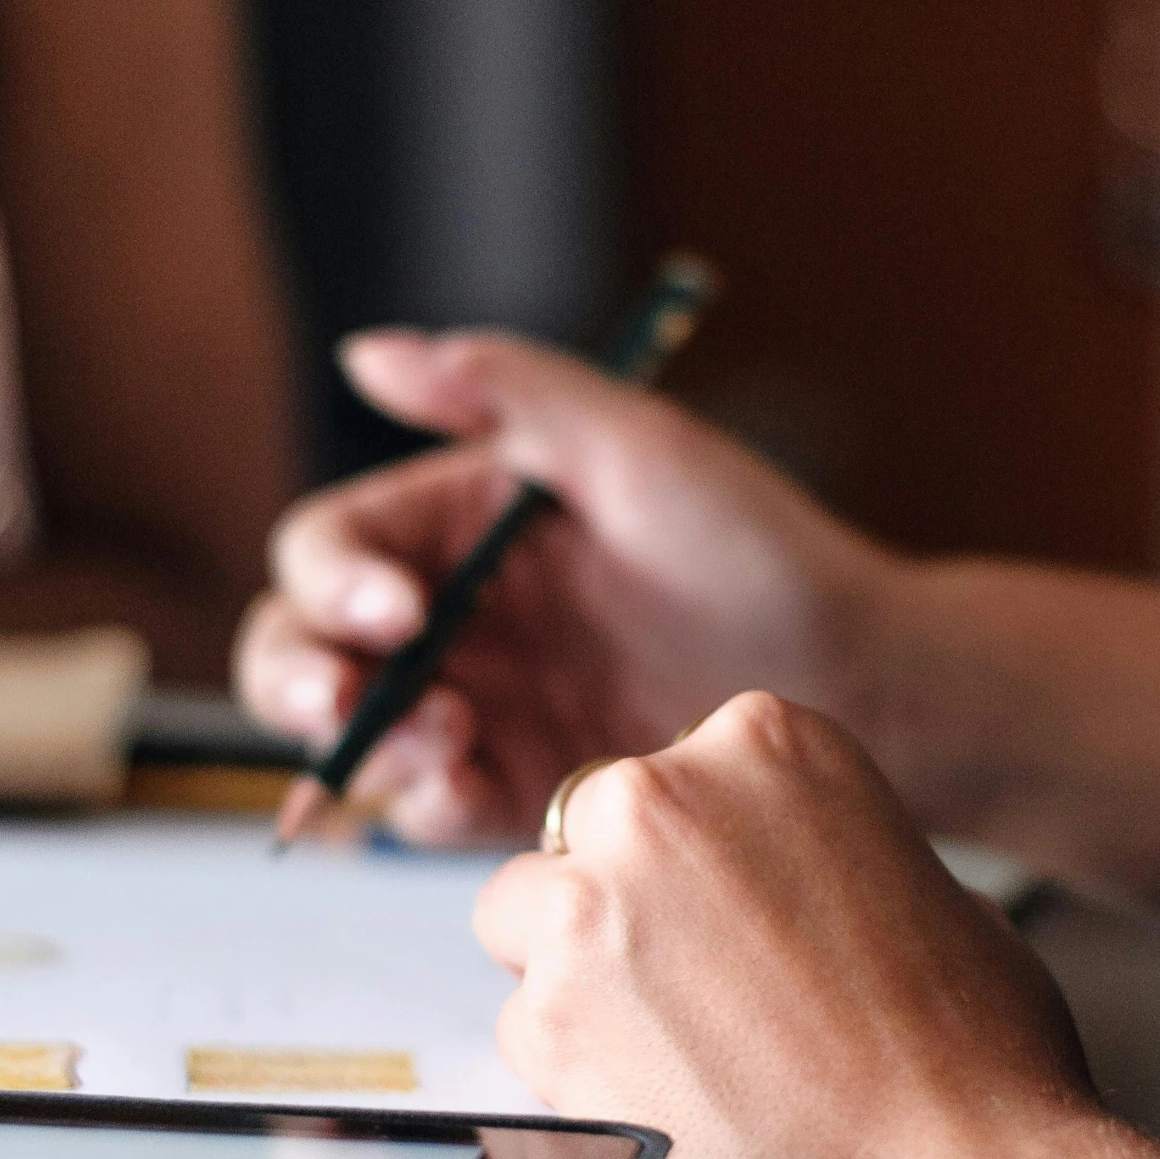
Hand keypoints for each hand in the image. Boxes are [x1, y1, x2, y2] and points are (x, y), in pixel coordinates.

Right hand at [234, 330, 897, 844]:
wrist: (861, 680)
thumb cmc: (758, 548)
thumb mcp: (639, 447)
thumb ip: (509, 392)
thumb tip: (367, 351)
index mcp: (460, 522)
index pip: (333, 547)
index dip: (333, 581)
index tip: (397, 613)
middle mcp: (450, 616)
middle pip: (303, 648)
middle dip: (298, 680)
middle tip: (344, 708)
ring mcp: (479, 707)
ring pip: (353, 738)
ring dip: (366, 747)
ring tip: (448, 742)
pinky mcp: (517, 787)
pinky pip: (430, 806)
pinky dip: (424, 805)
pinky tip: (474, 788)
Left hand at [471, 691, 1096, 1158]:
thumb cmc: (976, 1064)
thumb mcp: (937, 893)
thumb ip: (834, 862)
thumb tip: (799, 891)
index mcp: (766, 743)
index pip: (673, 781)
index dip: (694, 862)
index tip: (727, 918)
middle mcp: (659, 799)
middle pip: (582, 837)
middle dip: (621, 907)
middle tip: (695, 994)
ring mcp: (589, 904)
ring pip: (527, 926)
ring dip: (581, 984)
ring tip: (681, 1063)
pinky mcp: (545, 1018)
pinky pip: (521, 1032)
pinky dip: (570, 1075)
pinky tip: (665, 1112)